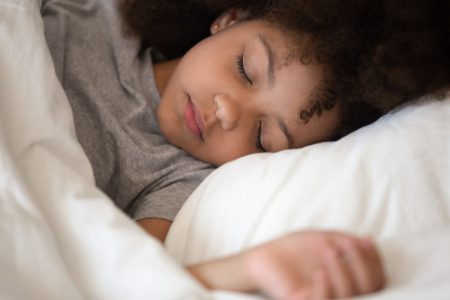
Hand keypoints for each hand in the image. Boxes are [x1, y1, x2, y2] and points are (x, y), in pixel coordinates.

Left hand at [244, 231, 384, 299]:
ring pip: (349, 297)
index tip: (365, 240)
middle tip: (347, 245)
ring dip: (343, 272)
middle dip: (362, 266)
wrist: (267, 256)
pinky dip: (325, 287)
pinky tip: (319, 271)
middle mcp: (341, 295)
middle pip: (369, 291)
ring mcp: (324, 299)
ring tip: (329, 251)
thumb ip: (347, 243)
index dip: (374, 260)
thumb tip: (367, 243)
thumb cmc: (296, 249)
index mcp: (349, 282)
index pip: (374, 279)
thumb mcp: (325, 240)